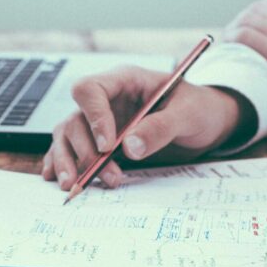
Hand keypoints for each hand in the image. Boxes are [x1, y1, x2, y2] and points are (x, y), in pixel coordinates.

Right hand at [43, 66, 248, 189]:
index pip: (90, 90)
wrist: (208, 123)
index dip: (94, 117)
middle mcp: (106, 100)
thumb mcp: (188, 114)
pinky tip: (58, 179)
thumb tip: (129, 147)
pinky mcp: (100, 142)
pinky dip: (62, 164)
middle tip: (106, 175)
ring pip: (68, 136)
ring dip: (69, 161)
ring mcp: (100, 121)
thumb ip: (160, 127)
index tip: (108, 146)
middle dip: (85, 150)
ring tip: (75, 186)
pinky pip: (71, 149)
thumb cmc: (199, 109)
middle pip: (75, 119)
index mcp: (124, 81)